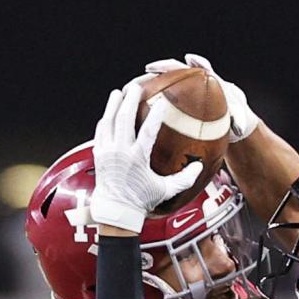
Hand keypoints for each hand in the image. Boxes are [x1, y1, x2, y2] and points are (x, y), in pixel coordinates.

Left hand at [91, 82, 203, 232]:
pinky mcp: (98, 154)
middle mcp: (121, 152)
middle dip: (130, 99)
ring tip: (119, 92)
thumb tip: (199, 167)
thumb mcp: (164, 191)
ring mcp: (107, 152)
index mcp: (138, 159)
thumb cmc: (140, 202)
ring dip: (114, 104)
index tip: (163, 101)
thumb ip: (183, 179)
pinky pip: (101, 131)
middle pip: (124, 118)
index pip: (148, 131)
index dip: (156, 114)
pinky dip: (106, 119)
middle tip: (136, 86)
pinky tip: (110, 112)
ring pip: (109, 121)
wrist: (115, 211)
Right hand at [143, 53, 259, 142]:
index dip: (196, 63)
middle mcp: (195, 81)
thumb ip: (238, 120)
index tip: (189, 59)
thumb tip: (240, 128)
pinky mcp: (178, 99)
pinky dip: (151, 99)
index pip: (202, 67)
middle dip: (163, 67)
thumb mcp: (238, 119)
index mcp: (211, 80)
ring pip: (165, 81)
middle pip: (177, 69)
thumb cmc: (235, 119)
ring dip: (150, 81)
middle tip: (150, 68)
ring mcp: (184, 89)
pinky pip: (162, 96)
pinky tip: (138, 106)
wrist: (229, 123)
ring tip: (134, 86)